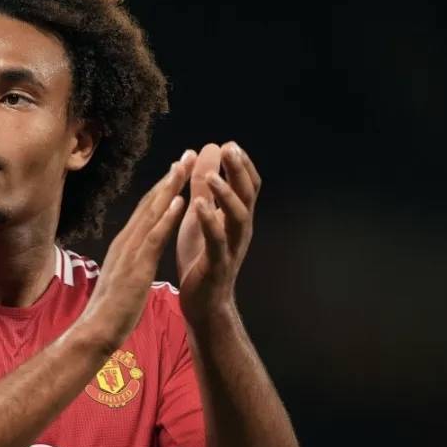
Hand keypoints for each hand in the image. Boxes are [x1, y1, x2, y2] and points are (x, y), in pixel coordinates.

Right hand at [82, 154, 193, 348]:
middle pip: (150, 203)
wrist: (96, 330)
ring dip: (170, 188)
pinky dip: (166, 217)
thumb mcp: (124, 278)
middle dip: (169, 179)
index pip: (146, 211)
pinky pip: (154, 237)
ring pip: (152, 213)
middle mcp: (126, 241)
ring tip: (185, 166)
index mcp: (124, 245)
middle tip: (187, 155)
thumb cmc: (111, 310)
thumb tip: (137, 255)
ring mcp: (130, 252)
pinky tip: (179, 201)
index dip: (163, 189)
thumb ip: (131, 262)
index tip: (177, 170)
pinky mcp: (136, 266)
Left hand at [176, 142, 261, 325]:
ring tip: (211, 176)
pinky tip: (198, 206)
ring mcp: (232, 247)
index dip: (241, 165)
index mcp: (235, 218)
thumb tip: (208, 152)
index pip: (247, 186)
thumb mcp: (200, 216)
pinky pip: (218, 241)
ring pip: (238, 217)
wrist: (203, 302)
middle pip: (247, 195)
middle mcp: (239, 230)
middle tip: (230, 148)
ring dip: (226, 195)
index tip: (229, 144)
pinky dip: (209, 222)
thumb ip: (204, 188)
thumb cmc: (201, 257)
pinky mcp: (218, 265)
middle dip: (239, 171)